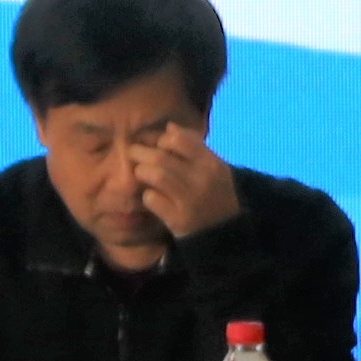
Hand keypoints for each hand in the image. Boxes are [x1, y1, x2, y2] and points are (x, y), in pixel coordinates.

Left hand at [125, 127, 242, 245]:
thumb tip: (169, 127)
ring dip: (142, 172)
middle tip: (134, 154)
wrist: (226, 232)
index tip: (158, 145)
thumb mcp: (213, 168)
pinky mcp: (178, 220)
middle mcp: (201, 180)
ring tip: (141, 174)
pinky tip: (151, 196)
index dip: (162, 139)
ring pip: (155, 175)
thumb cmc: (216, 194)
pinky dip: (147, 195)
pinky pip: (152, 199)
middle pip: (161, 157)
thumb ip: (193, 147)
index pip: (179, 139)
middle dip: (141, 153)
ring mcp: (190, 200)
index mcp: (211, 163)